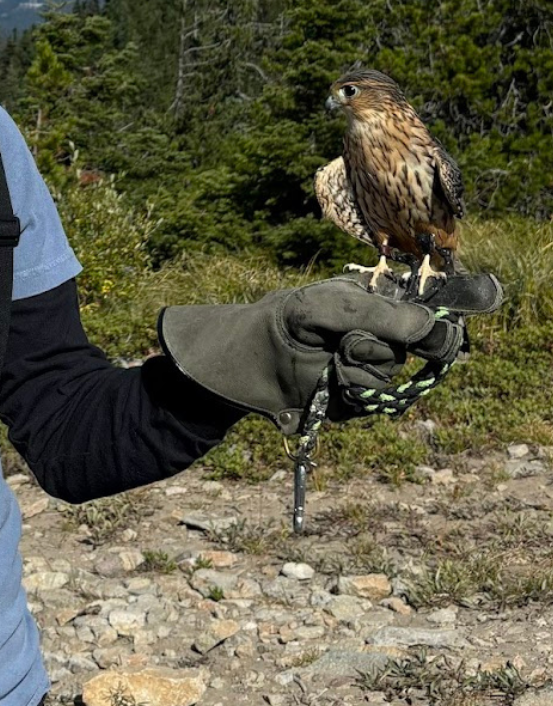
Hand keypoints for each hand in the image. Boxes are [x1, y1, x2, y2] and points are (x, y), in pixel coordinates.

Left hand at [157, 274, 485, 434]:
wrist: (248, 360)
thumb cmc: (286, 321)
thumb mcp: (330, 306)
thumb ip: (381, 314)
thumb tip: (431, 325)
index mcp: (377, 305)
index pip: (426, 311)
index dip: (445, 318)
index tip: (456, 327)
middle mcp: (380, 337)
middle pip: (417, 345)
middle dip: (381, 343)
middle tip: (346, 341)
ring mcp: (369, 370)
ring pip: (390, 375)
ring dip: (358, 368)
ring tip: (327, 359)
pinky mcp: (355, 400)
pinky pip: (370, 399)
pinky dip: (348, 389)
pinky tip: (325, 380)